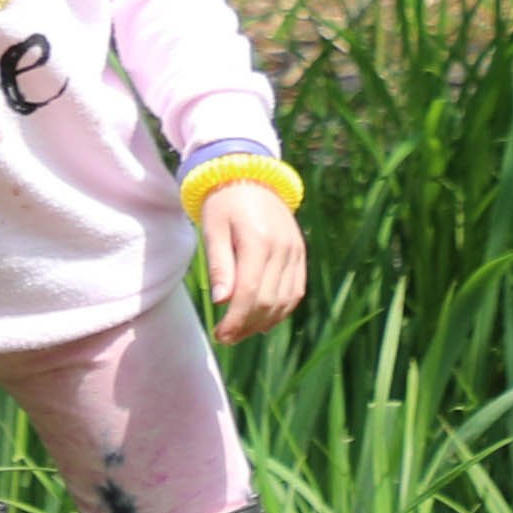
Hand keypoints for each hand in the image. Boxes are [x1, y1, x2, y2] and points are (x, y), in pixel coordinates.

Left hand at [192, 180, 305, 342]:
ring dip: (264, 322)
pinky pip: (296, 290)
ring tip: (242, 332)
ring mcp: (295, 251)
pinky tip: (263, 320)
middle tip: (226, 337)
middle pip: (269, 301)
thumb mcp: (213, 228)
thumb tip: (222, 301)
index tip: (220, 334)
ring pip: (286, 300)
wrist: (250, 175)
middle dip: (247, 325)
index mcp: (259, 241)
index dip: (236, 320)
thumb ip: (220, 264)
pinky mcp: (300, 253)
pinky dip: (282, 310)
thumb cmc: (224, 202)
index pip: (250, 293)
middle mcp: (283, 248)